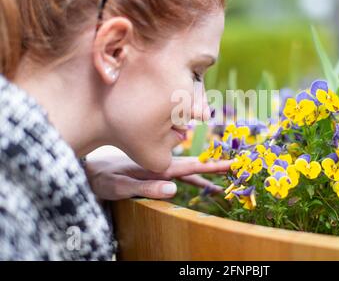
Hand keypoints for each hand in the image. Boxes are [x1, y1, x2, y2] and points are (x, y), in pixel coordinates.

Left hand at [85, 146, 231, 200]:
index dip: (211, 166)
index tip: (230, 164)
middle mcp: (162, 165)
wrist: (89, 168)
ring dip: (205, 174)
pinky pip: (177, 175)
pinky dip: (192, 178)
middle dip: (214, 166)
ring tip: (223, 178)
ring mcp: (159, 168)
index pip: (190, 167)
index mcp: (158, 166)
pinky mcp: (154, 173)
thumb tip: (174, 190)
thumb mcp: (121, 186)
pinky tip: (200, 183)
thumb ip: (146, 187)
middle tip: (235, 165)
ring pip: (187, 170)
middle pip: (193, 166)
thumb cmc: (102, 177)